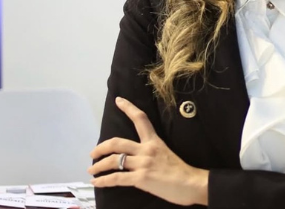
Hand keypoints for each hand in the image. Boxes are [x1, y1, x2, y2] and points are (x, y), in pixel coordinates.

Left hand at [88, 97, 208, 205]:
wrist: (192, 184)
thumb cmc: (182, 172)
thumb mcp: (166, 154)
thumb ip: (152, 153)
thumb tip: (138, 159)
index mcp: (154, 141)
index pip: (140, 119)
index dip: (128, 108)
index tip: (118, 100)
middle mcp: (147, 149)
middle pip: (117, 142)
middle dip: (101, 147)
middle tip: (93, 153)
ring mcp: (143, 163)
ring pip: (113, 160)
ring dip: (98, 166)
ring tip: (92, 170)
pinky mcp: (141, 178)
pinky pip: (116, 178)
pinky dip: (103, 180)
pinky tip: (97, 182)